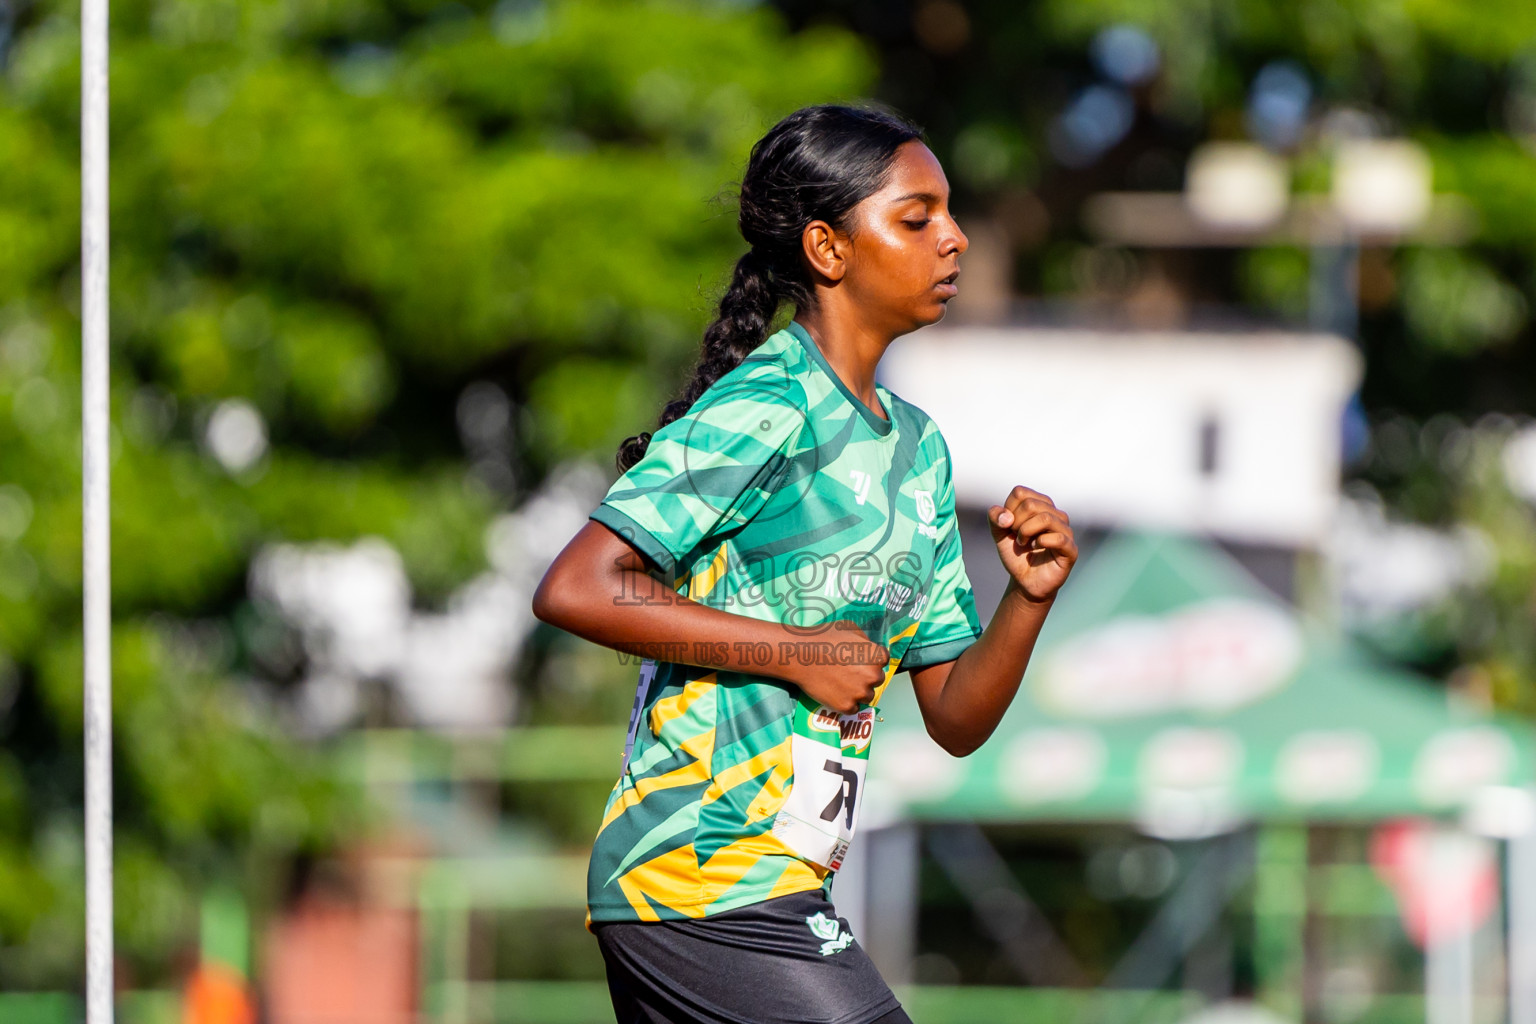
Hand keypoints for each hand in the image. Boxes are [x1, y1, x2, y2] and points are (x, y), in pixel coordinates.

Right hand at [784, 620, 889, 713]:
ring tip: (841, 684)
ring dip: (858, 692)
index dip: (871, 660)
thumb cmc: (823, 638)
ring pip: (866, 696)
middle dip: (866, 677)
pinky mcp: (846, 706)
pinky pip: (853, 708)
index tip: (860, 661)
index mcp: (876, 656)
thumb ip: (864, 639)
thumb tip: (867, 647)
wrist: (801, 655)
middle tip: (849, 673)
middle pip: (876, 680)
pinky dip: (846, 703)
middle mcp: (873, 676)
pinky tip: (836, 693)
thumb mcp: (849, 628)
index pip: (883, 661)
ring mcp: (860, 693)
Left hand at [988, 486, 1077, 603]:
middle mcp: (1056, 514)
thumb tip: (1005, 516)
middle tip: (1017, 537)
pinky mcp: (1071, 550)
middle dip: (1016, 522)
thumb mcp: (999, 534)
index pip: (1020, 493)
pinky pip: (1059, 538)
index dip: (1008, 509)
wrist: (1025, 581)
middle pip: (1031, 504)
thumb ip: (995, 518)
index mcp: (1041, 505)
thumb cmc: (1016, 554)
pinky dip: (1041, 542)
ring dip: (1026, 532)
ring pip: (1046, 518)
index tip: (1009, 526)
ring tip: (1023, 543)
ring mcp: (1065, 531)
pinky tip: (1034, 548)